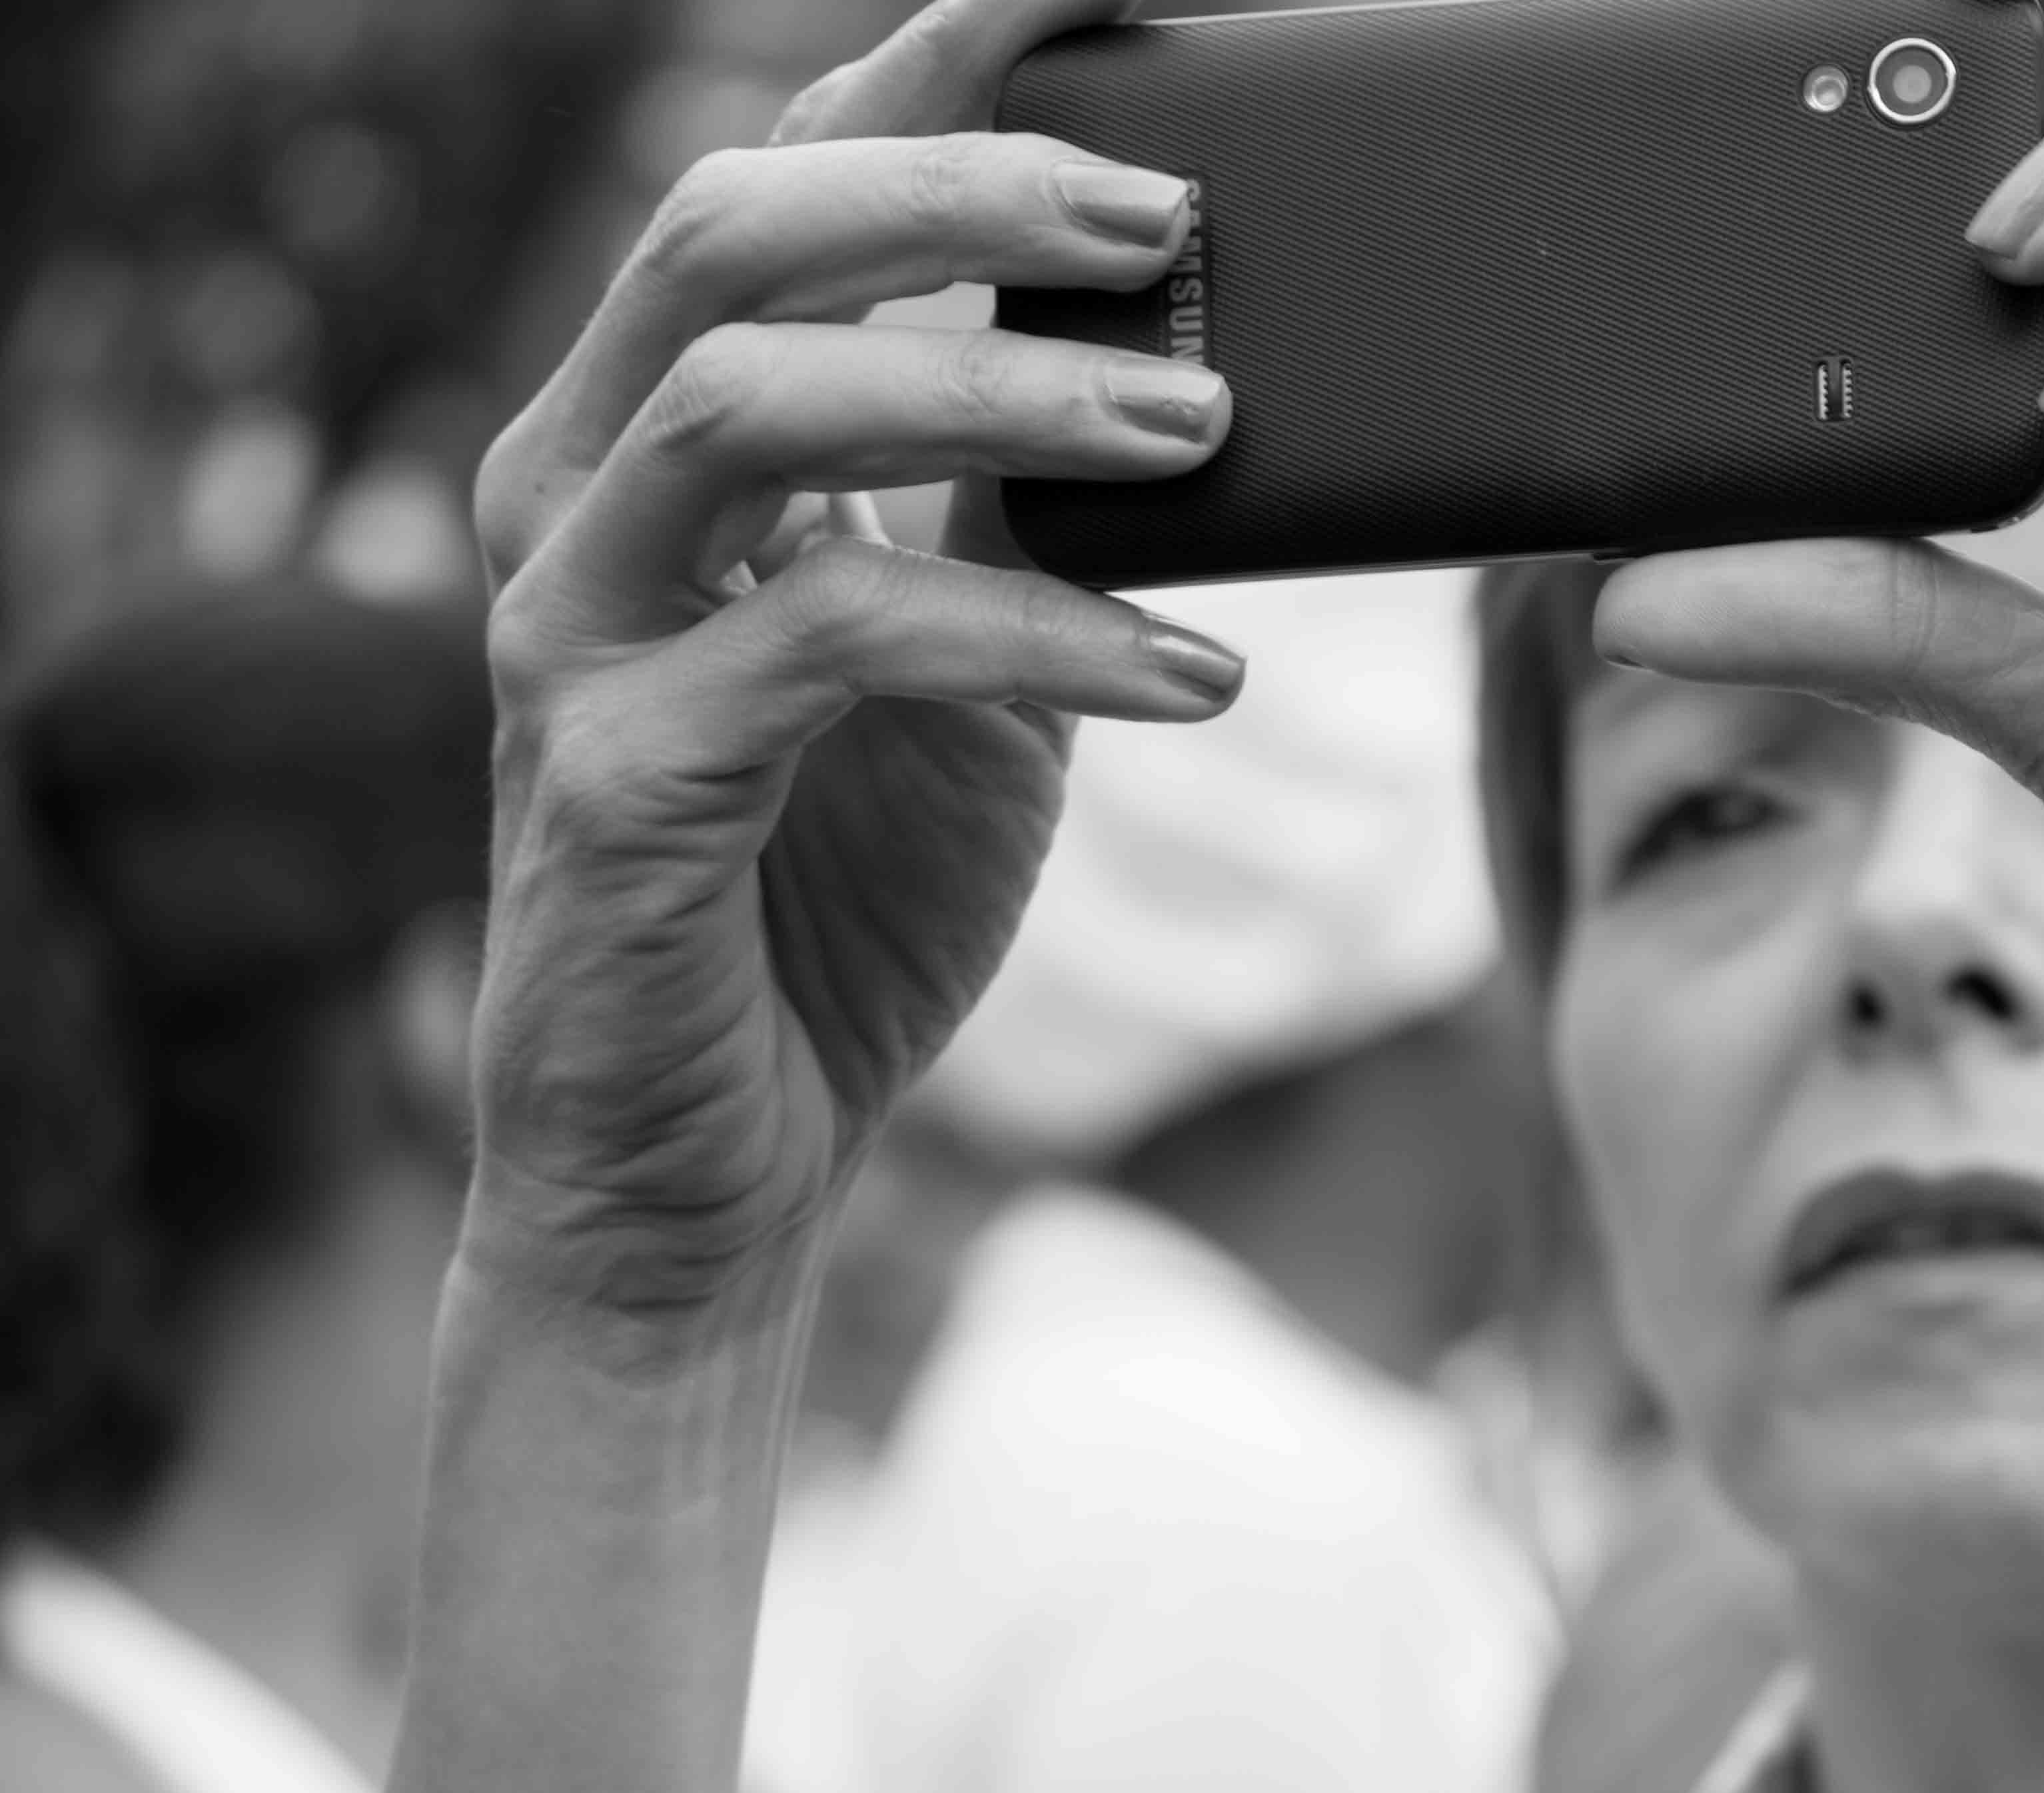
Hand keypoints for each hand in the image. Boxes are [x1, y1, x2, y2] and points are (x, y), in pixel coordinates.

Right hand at [467, 0, 1247, 1321]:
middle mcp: (578, 497)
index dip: (930, 76)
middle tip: (1173, 218)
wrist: (717, 1165)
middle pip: (734, 231)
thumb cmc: (834, 897)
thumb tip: (1178, 368)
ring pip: (754, 405)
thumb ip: (1009, 509)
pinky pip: (832, 641)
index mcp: (656, 439)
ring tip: (1205, 433)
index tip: (1101, 7)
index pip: (780, 187)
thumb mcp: (962, 663)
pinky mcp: (619, 781)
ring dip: (1004, 397)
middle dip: (959, 193)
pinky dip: (1037, 638)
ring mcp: (578, 633)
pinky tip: (1197, 677)